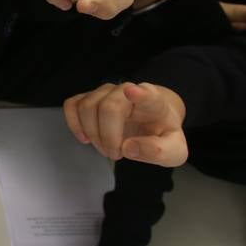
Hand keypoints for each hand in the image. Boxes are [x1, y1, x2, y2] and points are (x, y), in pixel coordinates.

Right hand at [63, 81, 187, 165]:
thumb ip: (158, 152)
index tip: (132, 92)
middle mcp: (127, 90)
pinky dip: (74, 123)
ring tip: (105, 148)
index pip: (147, 94)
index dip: (139, 94)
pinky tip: (85, 138)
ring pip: (87, 106)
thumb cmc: (161, 133)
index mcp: (153, 103)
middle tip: (115, 154)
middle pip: (108, 107)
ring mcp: (105, 92)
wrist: (152, 120)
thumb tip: (128, 147)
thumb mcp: (173, 151)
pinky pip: (72, 104)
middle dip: (107, 137)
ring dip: (92, 134)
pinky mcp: (89, 97)